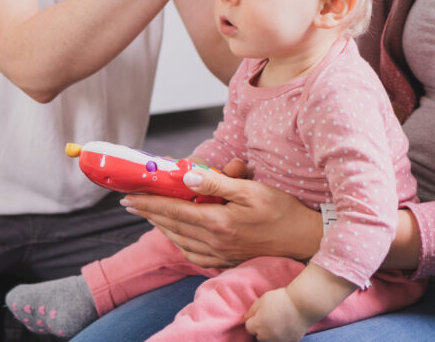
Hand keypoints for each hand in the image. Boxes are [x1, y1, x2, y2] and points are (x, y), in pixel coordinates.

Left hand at [122, 159, 322, 266]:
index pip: (174, 210)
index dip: (149, 203)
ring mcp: (220, 254)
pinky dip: (180, 244)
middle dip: (149, 213)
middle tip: (131, 203)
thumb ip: (216, 183)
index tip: (129, 196)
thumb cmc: (281, 210)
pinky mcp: (227, 260)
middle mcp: (215, 241)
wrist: (304, 239)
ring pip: (180, 241)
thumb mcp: (251, 189)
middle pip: (172, 226)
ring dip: (161, 227)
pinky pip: (194, 255)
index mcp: (218, 221)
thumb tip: (186, 175)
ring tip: (150, 216)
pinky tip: (177, 237)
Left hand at [243, 288, 311, 341]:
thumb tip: (245, 318)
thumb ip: (251, 310)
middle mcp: (265, 337)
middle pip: (258, 336)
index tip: (261, 313)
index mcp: (257, 325)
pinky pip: (281, 341)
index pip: (248, 327)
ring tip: (278, 322)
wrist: (303, 304)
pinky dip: (282, 336)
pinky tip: (286, 327)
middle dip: (261, 328)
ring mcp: (278, 341)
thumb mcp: (263, 299)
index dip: (254, 319)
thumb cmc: (282, 299)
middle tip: (270, 317)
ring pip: (269, 340)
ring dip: (270, 334)